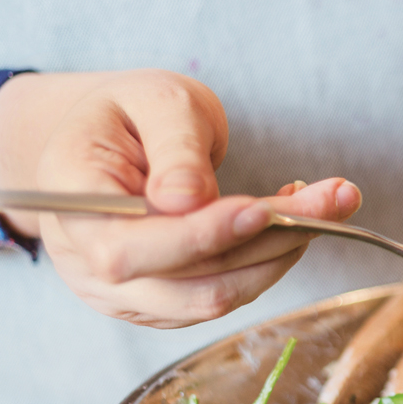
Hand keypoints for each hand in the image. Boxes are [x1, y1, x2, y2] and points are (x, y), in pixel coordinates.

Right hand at [0, 69, 360, 327]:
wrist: (115, 137)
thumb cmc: (132, 111)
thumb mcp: (157, 100)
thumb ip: (174, 146)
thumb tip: (188, 201)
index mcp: (68, 200)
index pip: (128, 248)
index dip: (199, 237)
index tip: (262, 209)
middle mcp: (88, 261)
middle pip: (185, 280)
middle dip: (269, 242)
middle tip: (334, 197)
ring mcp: (124, 292)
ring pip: (214, 297)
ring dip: (280, 254)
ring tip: (325, 203)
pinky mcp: (163, 303)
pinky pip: (223, 296)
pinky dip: (268, 262)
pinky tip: (293, 221)